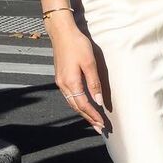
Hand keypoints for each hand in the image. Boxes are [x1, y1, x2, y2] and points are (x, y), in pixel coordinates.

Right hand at [48, 15, 104, 131]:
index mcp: (71, 82)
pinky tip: (83, 106)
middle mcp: (63, 85)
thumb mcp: (90, 63)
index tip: (102, 124)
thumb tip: (98, 100)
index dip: (93, 115)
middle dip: (88, 118)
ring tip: (93, 121)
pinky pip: (70, 96)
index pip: (84, 105)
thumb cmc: (77, 45)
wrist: (62, 33)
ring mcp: (60, 81)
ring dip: (83, 113)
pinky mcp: (61, 77)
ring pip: (72, 103)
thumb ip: (94, 82)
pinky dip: (78, 104)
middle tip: (99, 129)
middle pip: (77, 107)